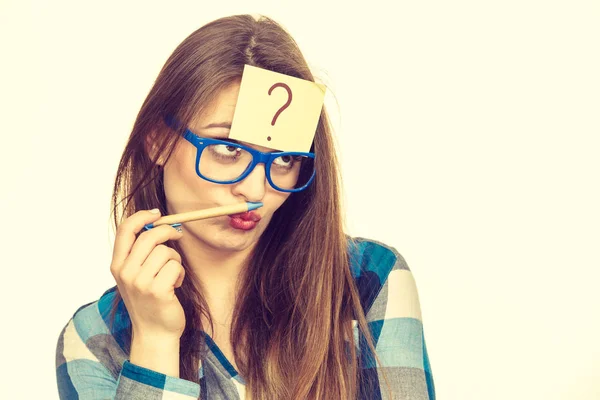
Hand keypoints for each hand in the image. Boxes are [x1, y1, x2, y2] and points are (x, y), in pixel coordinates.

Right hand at [110, 209, 185, 340]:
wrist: (154, 332)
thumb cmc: (149, 300)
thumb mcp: (136, 275)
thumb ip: (140, 252)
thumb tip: (158, 222)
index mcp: (117, 265)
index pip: (125, 230)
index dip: (142, 217)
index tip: (157, 214)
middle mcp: (125, 272)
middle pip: (150, 236)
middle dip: (168, 232)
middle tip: (177, 235)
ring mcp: (140, 282)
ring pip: (166, 251)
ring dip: (175, 260)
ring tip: (170, 275)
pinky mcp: (157, 290)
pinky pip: (175, 266)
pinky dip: (179, 273)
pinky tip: (174, 286)